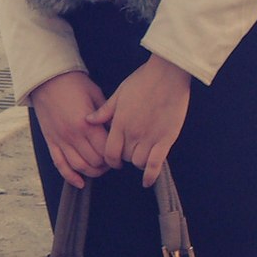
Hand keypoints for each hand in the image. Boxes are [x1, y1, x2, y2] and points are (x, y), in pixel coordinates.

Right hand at [31, 70, 109, 189]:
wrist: (47, 79)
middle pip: (94, 161)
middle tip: (113, 162)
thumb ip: (106, 115)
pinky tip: (80, 182)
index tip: (121, 154)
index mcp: (86, 124)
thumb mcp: (96, 95)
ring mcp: (60, 140)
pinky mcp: (51, 141)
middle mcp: (72, 135)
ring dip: (92, 172)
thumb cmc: (73, 84)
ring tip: (100, 169)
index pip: (105, 150)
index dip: (115, 155)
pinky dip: (70, 177)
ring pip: (78, 167)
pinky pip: (60, 165)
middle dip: (106, 165)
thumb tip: (118, 130)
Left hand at [86, 54, 191, 187]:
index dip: (109, 159)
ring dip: (138, 161)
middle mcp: (133, 133)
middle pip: (124, 157)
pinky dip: (151, 175)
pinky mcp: (166, 139)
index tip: (113, 160)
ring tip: (140, 155)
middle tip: (129, 151)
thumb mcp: (119, 93)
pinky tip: (147, 181)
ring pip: (138, 162)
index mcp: (120, 123)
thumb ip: (104, 111)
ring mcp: (150, 137)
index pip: (109, 151)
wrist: (168, 74)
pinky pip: (156, 164)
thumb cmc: (143, 80)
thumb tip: (88, 120)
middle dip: (125, 157)